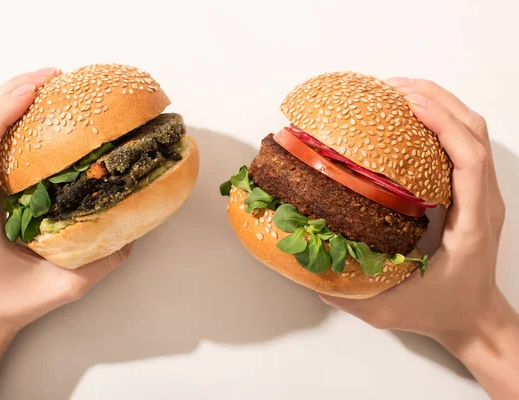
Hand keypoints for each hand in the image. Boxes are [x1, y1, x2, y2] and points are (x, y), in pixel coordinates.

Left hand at [0, 67, 132, 332]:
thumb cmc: (13, 300)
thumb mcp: (65, 286)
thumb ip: (102, 260)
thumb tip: (133, 228)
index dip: (0, 113)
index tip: (35, 91)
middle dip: (7, 92)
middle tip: (51, 77)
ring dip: (3, 98)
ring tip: (43, 83)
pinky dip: (2, 115)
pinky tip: (32, 110)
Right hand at [319, 78, 518, 398]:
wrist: (474, 321)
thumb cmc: (440, 312)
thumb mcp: (389, 310)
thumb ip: (347, 296)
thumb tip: (307, 270)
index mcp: (470, 222)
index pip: (468, 158)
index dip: (441, 122)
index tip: (407, 103)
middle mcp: (483, 201)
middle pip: (473, 131)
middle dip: (436, 98)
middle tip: (392, 87)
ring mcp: (482, 195)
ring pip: (472, 132)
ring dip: (441, 104)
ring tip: (400, 92)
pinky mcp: (473, 194)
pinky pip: (464, 145)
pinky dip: (442, 122)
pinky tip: (411, 121)